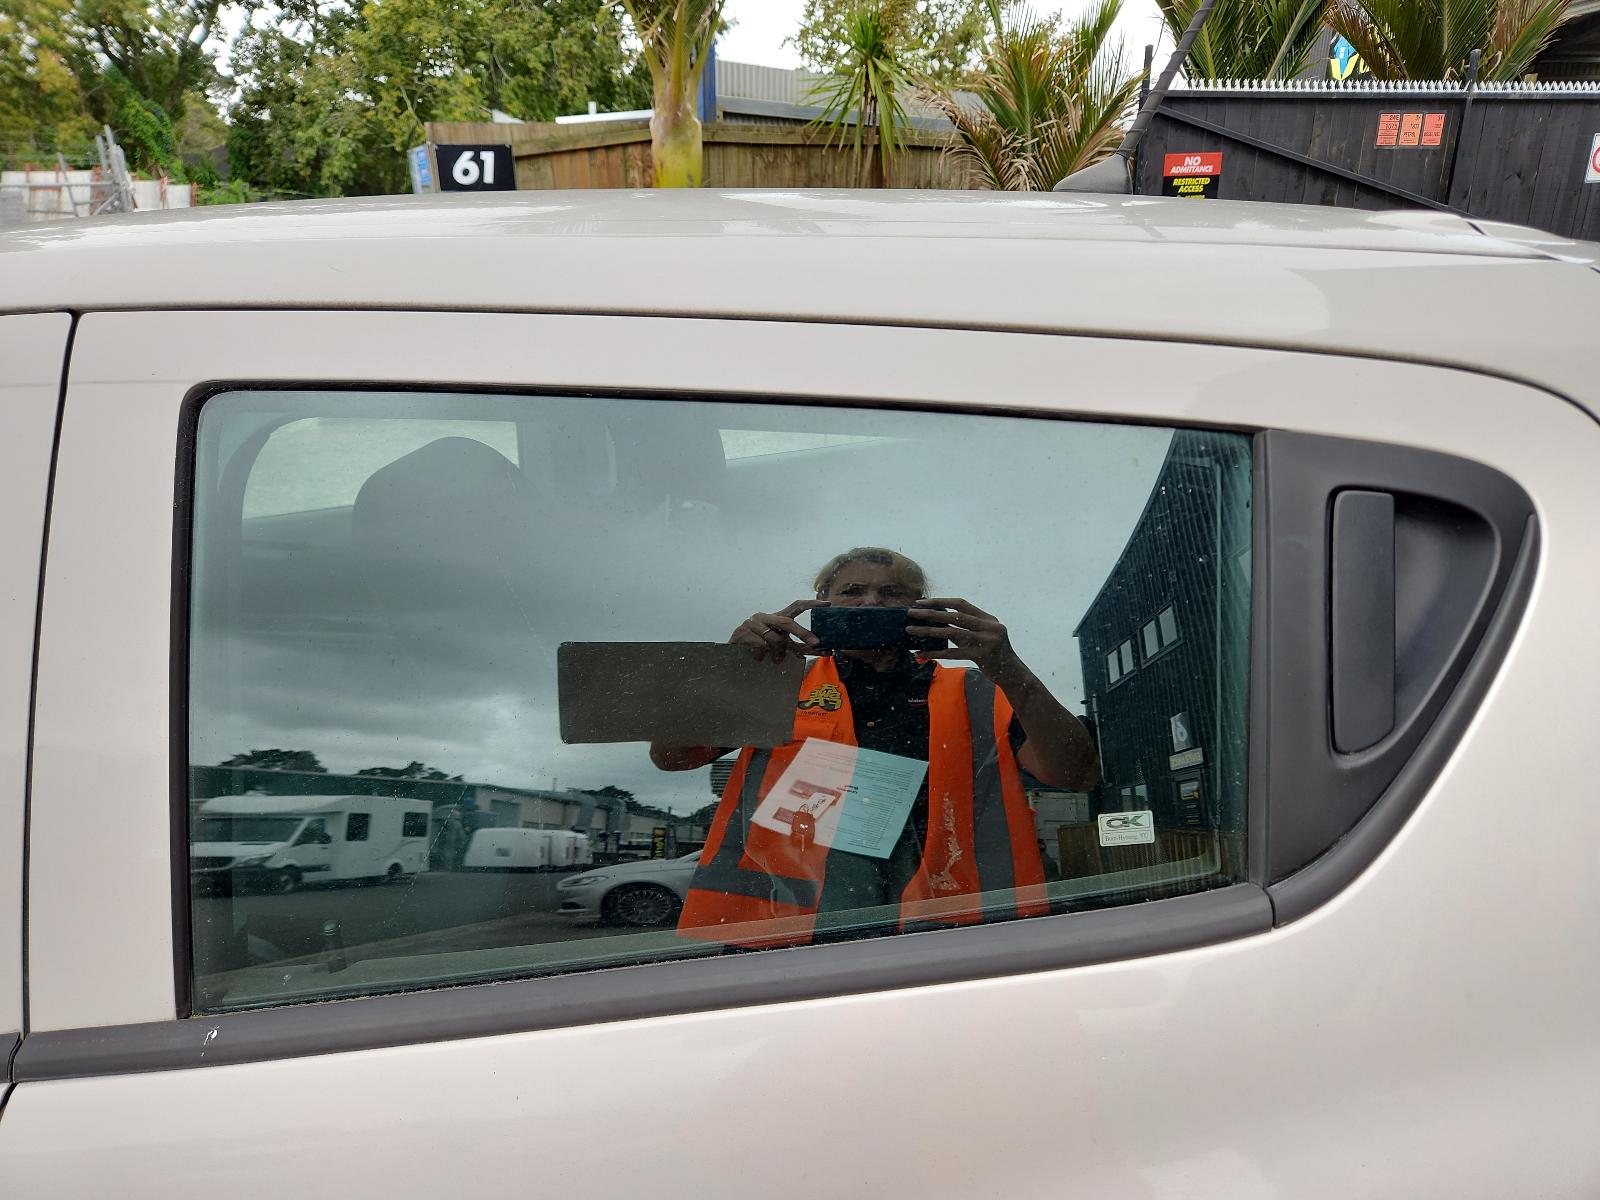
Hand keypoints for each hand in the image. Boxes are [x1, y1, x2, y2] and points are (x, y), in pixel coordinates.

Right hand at [731, 599, 823, 662]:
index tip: (827, 604)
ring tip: (775, 660)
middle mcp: (765, 616)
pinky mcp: (743, 632)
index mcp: (776, 618)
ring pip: (775, 639)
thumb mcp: (782, 646)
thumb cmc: (761, 650)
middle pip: (788, 622)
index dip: (811, 604)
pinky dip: (762, 656)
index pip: (796, 606)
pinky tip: (758, 658)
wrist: (732, 656)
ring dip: (778, 654)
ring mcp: (753, 623)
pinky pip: (761, 646)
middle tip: (816, 643)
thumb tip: (823, 649)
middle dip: (803, 633)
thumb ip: (798, 645)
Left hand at [906, 597, 1021, 681]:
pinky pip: (952, 653)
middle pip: (954, 616)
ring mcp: (986, 641)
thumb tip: (938, 620)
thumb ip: (966, 627)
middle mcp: (989, 627)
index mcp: (989, 618)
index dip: (940, 601)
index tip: (922, 602)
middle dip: (930, 613)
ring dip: (928, 631)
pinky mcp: (981, 656)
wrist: (1013, 674)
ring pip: (951, 633)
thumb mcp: (985, 635)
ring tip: (910, 630)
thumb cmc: (994, 654)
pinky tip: (921, 653)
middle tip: (911, 613)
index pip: (961, 604)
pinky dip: (934, 653)